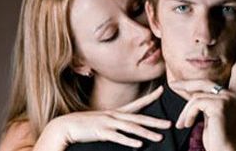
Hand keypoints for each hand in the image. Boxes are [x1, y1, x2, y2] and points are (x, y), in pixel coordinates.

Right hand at [34, 86, 170, 150]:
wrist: (66, 125)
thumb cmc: (85, 125)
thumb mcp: (103, 120)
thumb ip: (115, 122)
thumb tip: (126, 125)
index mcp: (116, 112)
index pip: (137, 103)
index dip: (150, 97)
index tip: (161, 90)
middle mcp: (115, 116)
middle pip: (139, 118)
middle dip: (155, 122)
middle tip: (169, 124)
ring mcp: (109, 123)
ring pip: (131, 128)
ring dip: (146, 133)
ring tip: (159, 137)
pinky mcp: (102, 133)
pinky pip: (118, 137)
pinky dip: (129, 141)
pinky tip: (139, 145)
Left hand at [170, 58, 235, 150]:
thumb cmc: (219, 139)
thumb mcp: (211, 116)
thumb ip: (206, 102)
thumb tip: (190, 92)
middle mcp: (234, 96)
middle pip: (205, 83)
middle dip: (186, 85)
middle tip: (173, 84)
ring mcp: (228, 99)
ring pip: (197, 96)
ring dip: (186, 111)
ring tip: (183, 123)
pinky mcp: (219, 105)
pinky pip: (195, 103)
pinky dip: (188, 114)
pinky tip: (187, 125)